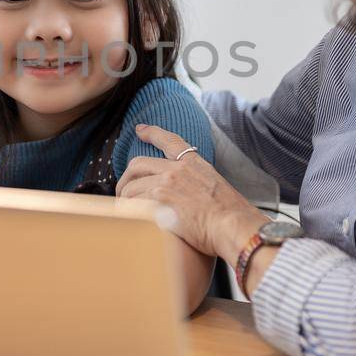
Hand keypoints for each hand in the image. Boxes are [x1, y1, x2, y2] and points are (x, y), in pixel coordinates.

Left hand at [116, 124, 261, 258]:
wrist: (233, 226)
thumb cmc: (231, 214)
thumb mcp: (217, 186)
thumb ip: (199, 183)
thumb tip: (192, 192)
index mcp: (192, 163)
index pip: (169, 140)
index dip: (151, 133)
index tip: (140, 130)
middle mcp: (176, 170)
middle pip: (138, 165)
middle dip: (125, 178)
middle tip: (123, 191)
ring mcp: (165, 186)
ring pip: (131, 188)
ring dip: (125, 200)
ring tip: (126, 211)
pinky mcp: (157, 205)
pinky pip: (132, 206)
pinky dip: (128, 213)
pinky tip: (130, 220)